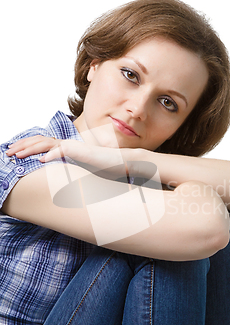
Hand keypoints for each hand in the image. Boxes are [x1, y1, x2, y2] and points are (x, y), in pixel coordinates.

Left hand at [6, 135, 125, 173]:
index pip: (43, 144)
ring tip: (17, 155)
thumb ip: (69, 173)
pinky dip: (51, 155)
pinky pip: (63, 151)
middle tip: (8, 152)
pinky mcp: (81, 152)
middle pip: (40, 141)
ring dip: (30, 149)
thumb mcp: (82, 173)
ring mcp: (74, 147)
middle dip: (22, 146)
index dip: (28, 147)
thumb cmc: (105, 169)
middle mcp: (68, 146)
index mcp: (67, 149)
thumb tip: (59, 183)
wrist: (123, 163)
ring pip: (47, 144)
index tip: (15, 153)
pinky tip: (41, 160)